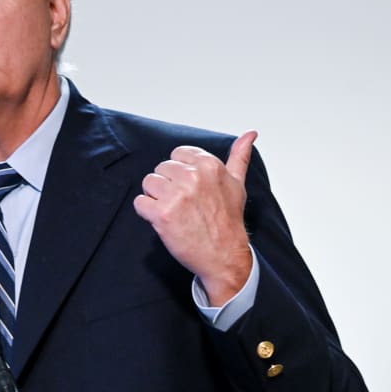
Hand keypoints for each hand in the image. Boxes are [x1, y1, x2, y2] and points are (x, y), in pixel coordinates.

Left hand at [133, 130, 257, 305]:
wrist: (224, 257)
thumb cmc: (228, 221)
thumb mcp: (237, 184)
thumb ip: (239, 156)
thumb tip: (250, 134)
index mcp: (209, 165)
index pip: (176, 155)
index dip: (180, 173)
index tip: (191, 190)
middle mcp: (192, 177)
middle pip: (160, 169)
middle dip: (168, 186)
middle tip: (184, 205)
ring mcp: (176, 195)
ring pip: (148, 183)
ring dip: (156, 198)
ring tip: (175, 212)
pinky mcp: (161, 214)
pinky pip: (140, 202)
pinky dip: (147, 213)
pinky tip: (165, 221)